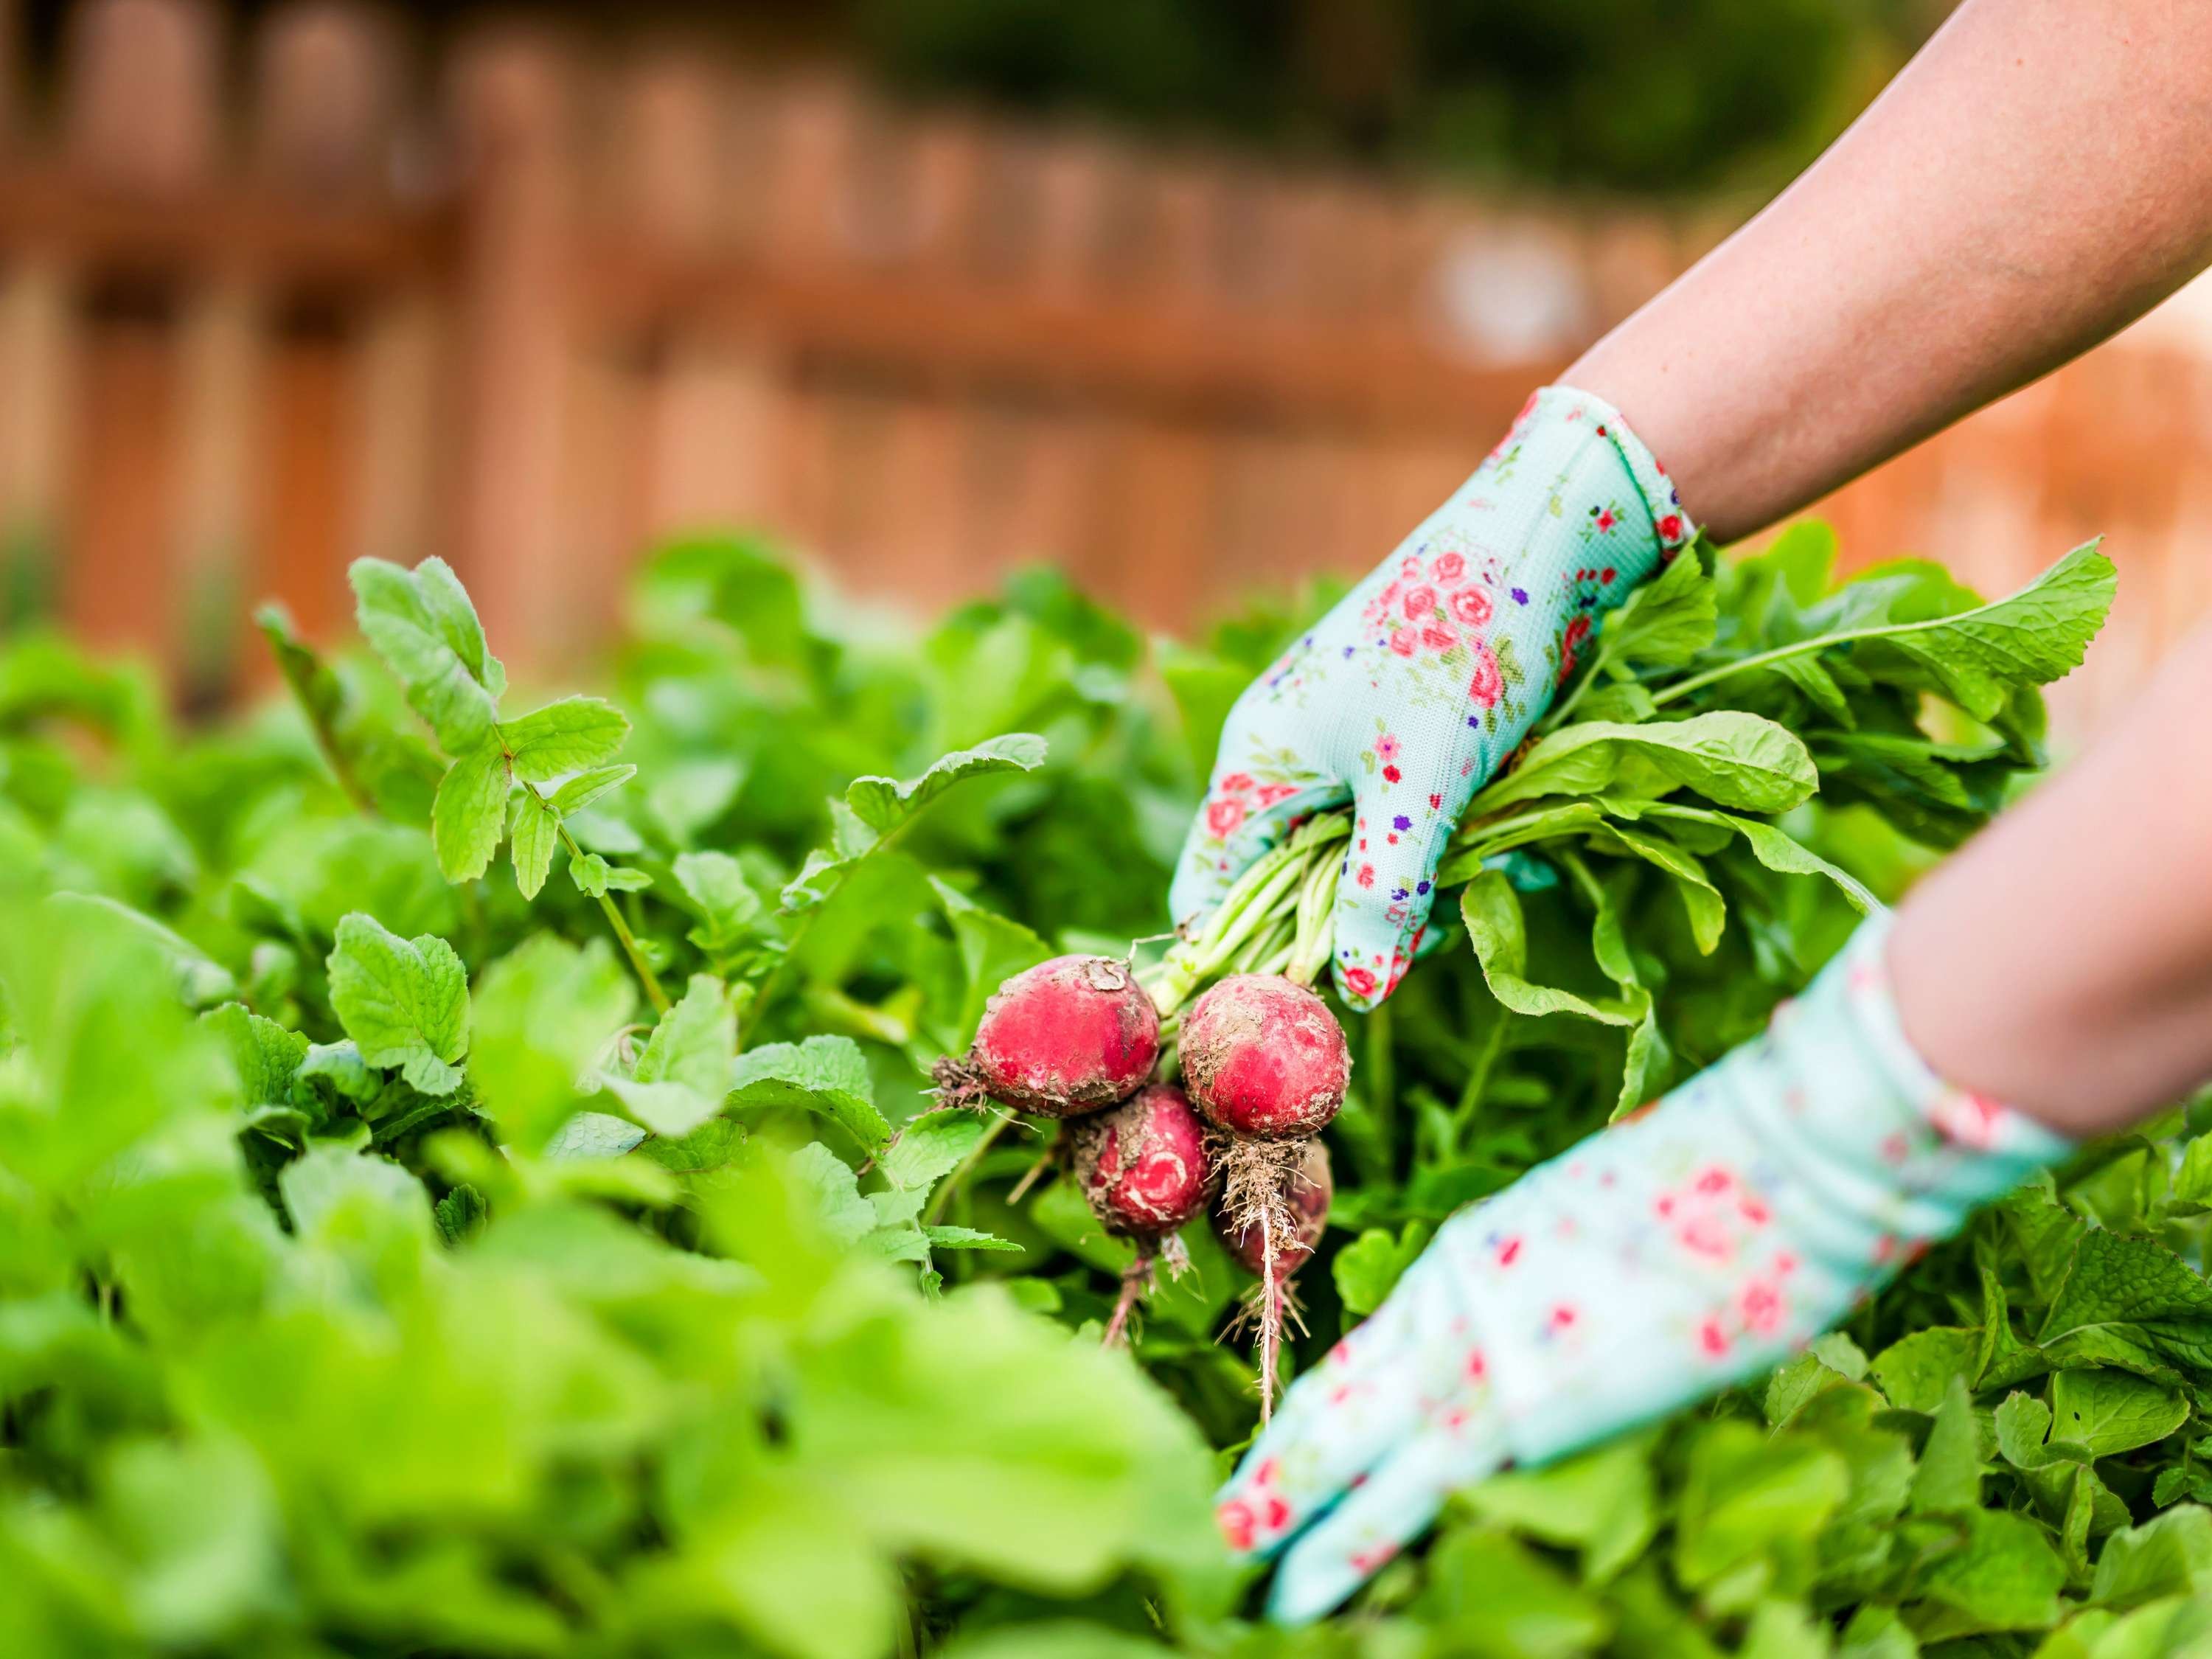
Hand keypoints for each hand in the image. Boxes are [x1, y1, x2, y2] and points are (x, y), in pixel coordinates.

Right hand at [1169, 386, 1694, 1009]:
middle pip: (1286, 886)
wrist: (1540, 540)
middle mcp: (1285, 756)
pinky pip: (1402, 820)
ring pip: (1354, 858)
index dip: (1241, 959)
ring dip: (1409, 883)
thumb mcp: (1419, 789)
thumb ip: (1380, 893)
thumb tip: (1357, 991)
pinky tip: (1496, 834)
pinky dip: (1441, 841)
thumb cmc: (1461, 650)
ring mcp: (1342, 744)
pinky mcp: (1400, 737)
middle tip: (1420, 937)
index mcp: (1257, 763)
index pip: (1209, 894)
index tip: (1303, 1009)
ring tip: (1473, 864)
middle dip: (1350, 923)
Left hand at [1216, 916, 2068, 1623]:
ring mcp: (1471, 1353)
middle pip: (1333, 1405)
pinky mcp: (1513, 1408)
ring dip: (1284, 1517)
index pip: (1364, 1357)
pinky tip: (1297, 1590)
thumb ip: (1564, 1290)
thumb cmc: (1723, 1197)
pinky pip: (1400, 1496)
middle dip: (1274, 1475)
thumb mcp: (1615, 1238)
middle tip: (1216, 1530)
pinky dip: (1340, 1547)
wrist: (1770, 1168)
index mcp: (1466, 1258)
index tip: (1274, 1456)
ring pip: (1340, 1452)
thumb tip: (1570, 1329)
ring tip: (1226, 1567)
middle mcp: (1446, 1304)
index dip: (1313, 1416)